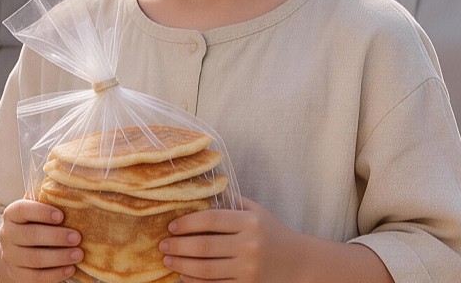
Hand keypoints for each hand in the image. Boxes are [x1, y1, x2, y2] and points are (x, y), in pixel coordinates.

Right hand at [0, 199, 81, 282]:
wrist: (16, 251)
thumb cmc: (35, 224)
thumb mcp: (37, 210)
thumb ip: (47, 200)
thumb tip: (68, 188)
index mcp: (12, 214)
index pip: (22, 210)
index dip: (41, 212)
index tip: (61, 216)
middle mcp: (8, 235)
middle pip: (30, 236)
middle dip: (56, 237)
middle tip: (77, 237)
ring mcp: (11, 256)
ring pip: (34, 259)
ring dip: (59, 257)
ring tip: (79, 254)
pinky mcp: (17, 275)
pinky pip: (36, 277)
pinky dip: (55, 275)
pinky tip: (70, 269)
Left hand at [160, 197, 309, 282]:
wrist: (298, 263)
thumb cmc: (271, 232)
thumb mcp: (256, 211)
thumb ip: (230, 201)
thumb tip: (201, 186)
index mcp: (250, 222)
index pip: (211, 219)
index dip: (187, 222)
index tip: (171, 226)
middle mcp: (250, 245)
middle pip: (204, 246)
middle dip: (178, 246)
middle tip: (162, 245)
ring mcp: (248, 269)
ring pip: (206, 269)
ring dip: (182, 266)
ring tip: (168, 261)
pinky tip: (184, 277)